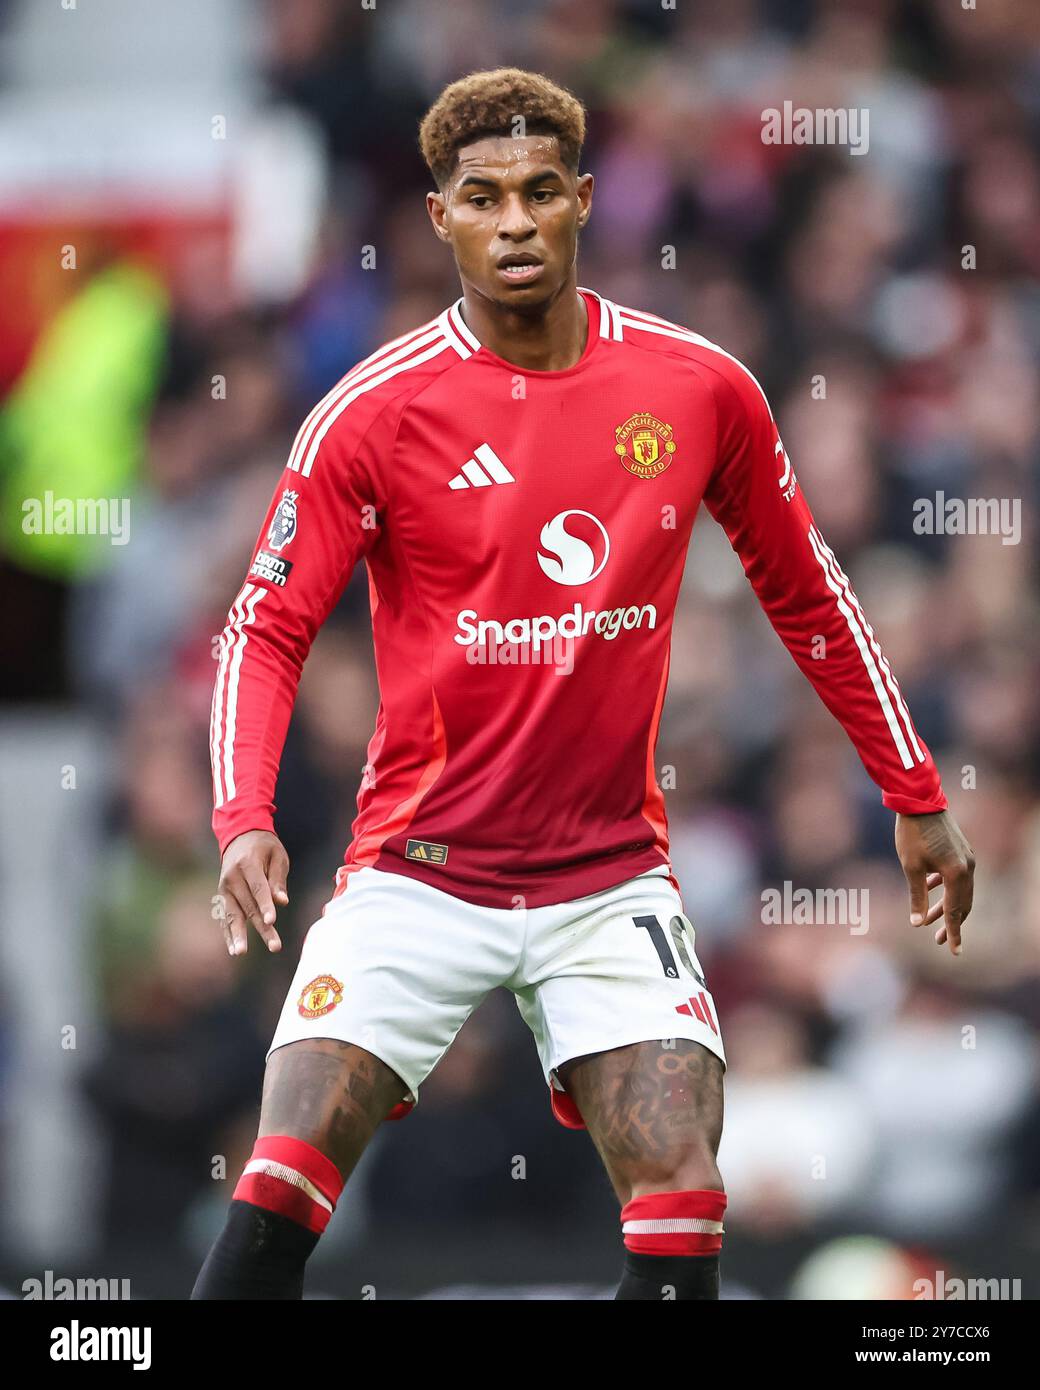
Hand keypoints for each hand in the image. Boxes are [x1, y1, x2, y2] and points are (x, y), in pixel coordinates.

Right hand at [216, 830, 289, 955]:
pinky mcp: (221, 896)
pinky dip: (228, 933)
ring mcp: (224, 887)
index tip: (272, 921)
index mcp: (247, 863)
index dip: (265, 905)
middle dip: (262, 927)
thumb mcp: (277, 854)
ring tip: (240, 952)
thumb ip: (278, 878)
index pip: (258, 888)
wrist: (239, 835)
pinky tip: (233, 949)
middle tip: (275, 946)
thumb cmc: (264, 846)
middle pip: (248, 906)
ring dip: (237, 935)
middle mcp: (232, 877)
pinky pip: (224, 917)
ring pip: (231, 914)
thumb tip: (281, 902)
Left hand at [895, 810, 975, 956]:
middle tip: (939, 940)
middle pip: (962, 904)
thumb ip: (916, 896)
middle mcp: (968, 867)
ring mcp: (967, 857)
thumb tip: (917, 923)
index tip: (955, 952)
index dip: (953, 933)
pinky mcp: (961, 850)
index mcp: (957, 874)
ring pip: (960, 890)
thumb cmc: (912, 833)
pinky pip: (957, 876)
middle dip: (951, 923)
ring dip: (946, 905)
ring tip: (929, 919)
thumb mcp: (910, 867)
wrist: (919, 801)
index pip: (955, 912)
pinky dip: (945, 887)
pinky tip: (931, 887)